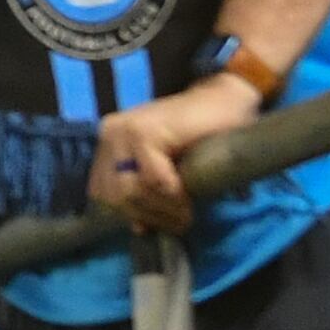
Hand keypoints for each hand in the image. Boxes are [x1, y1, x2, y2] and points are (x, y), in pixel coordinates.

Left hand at [88, 71, 266, 232]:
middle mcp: (110, 134)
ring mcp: (125, 130)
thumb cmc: (198, 138)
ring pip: (130, 191)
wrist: (227, 101)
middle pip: (114, 197)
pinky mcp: (146, 132)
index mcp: (108, 143)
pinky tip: (187, 194)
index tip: (161, 223)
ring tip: (185, 212)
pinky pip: (152, 179)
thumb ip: (143, 191)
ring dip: (161, 209)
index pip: (102, 194)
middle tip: (179, 220)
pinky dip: (171, 194)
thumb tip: (136, 229)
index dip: (133, 216)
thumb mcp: (163, 170)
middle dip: (149, 216)